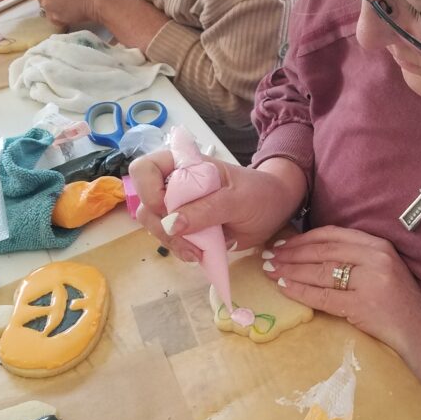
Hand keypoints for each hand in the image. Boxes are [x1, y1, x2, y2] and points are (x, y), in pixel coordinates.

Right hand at [130, 150, 303, 260]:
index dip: (147, 190)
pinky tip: (199, 254)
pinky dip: (180, 249)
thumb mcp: (238, 199)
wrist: (276, 209)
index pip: (145, 169)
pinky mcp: (187, 228)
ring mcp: (179, 208)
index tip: (167, 208)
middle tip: (188, 241)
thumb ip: (206, 209)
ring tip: (197, 252)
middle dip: (161, 226)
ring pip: (155, 226)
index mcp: (185, 165)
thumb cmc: (260, 193)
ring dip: (171, 242)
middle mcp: (176, 185)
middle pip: (145, 204)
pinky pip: (170, 240)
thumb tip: (172, 223)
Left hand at [261, 225, 420, 360]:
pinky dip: (299, 291)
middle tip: (269, 256)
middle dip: (291, 253)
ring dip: (290, 271)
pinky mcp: (362, 305)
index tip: (284, 242)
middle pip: (323, 252)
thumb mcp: (382, 270)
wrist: (420, 334)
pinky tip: (283, 288)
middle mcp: (375, 258)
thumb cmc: (398, 304)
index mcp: (378, 245)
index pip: (333, 235)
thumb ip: (356, 257)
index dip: (304, 237)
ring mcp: (370, 282)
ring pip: (320, 272)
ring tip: (270, 271)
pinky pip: (323, 296)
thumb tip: (311, 251)